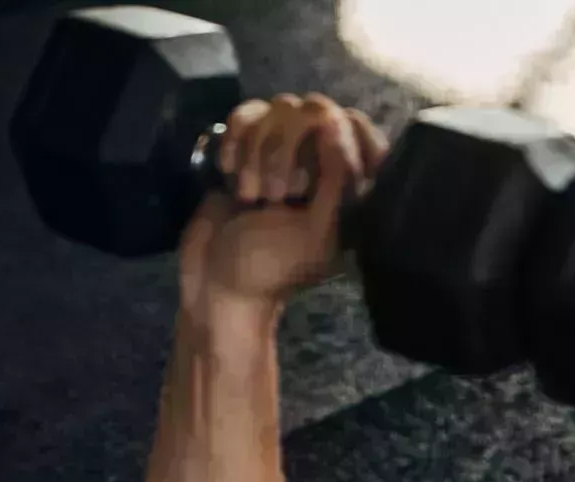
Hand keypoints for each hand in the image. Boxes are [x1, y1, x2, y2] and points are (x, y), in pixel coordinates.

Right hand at [177, 94, 390, 320]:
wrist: (212, 278)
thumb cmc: (267, 267)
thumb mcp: (313, 234)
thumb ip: (336, 181)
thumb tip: (337, 121)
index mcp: (350, 189)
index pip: (361, 131)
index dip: (339, 137)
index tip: (315, 170)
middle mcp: (323, 164)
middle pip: (317, 112)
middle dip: (286, 151)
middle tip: (275, 195)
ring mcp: (285, 152)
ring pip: (280, 110)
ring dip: (257, 151)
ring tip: (249, 195)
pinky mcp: (249, 146)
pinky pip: (249, 113)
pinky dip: (235, 138)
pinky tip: (227, 168)